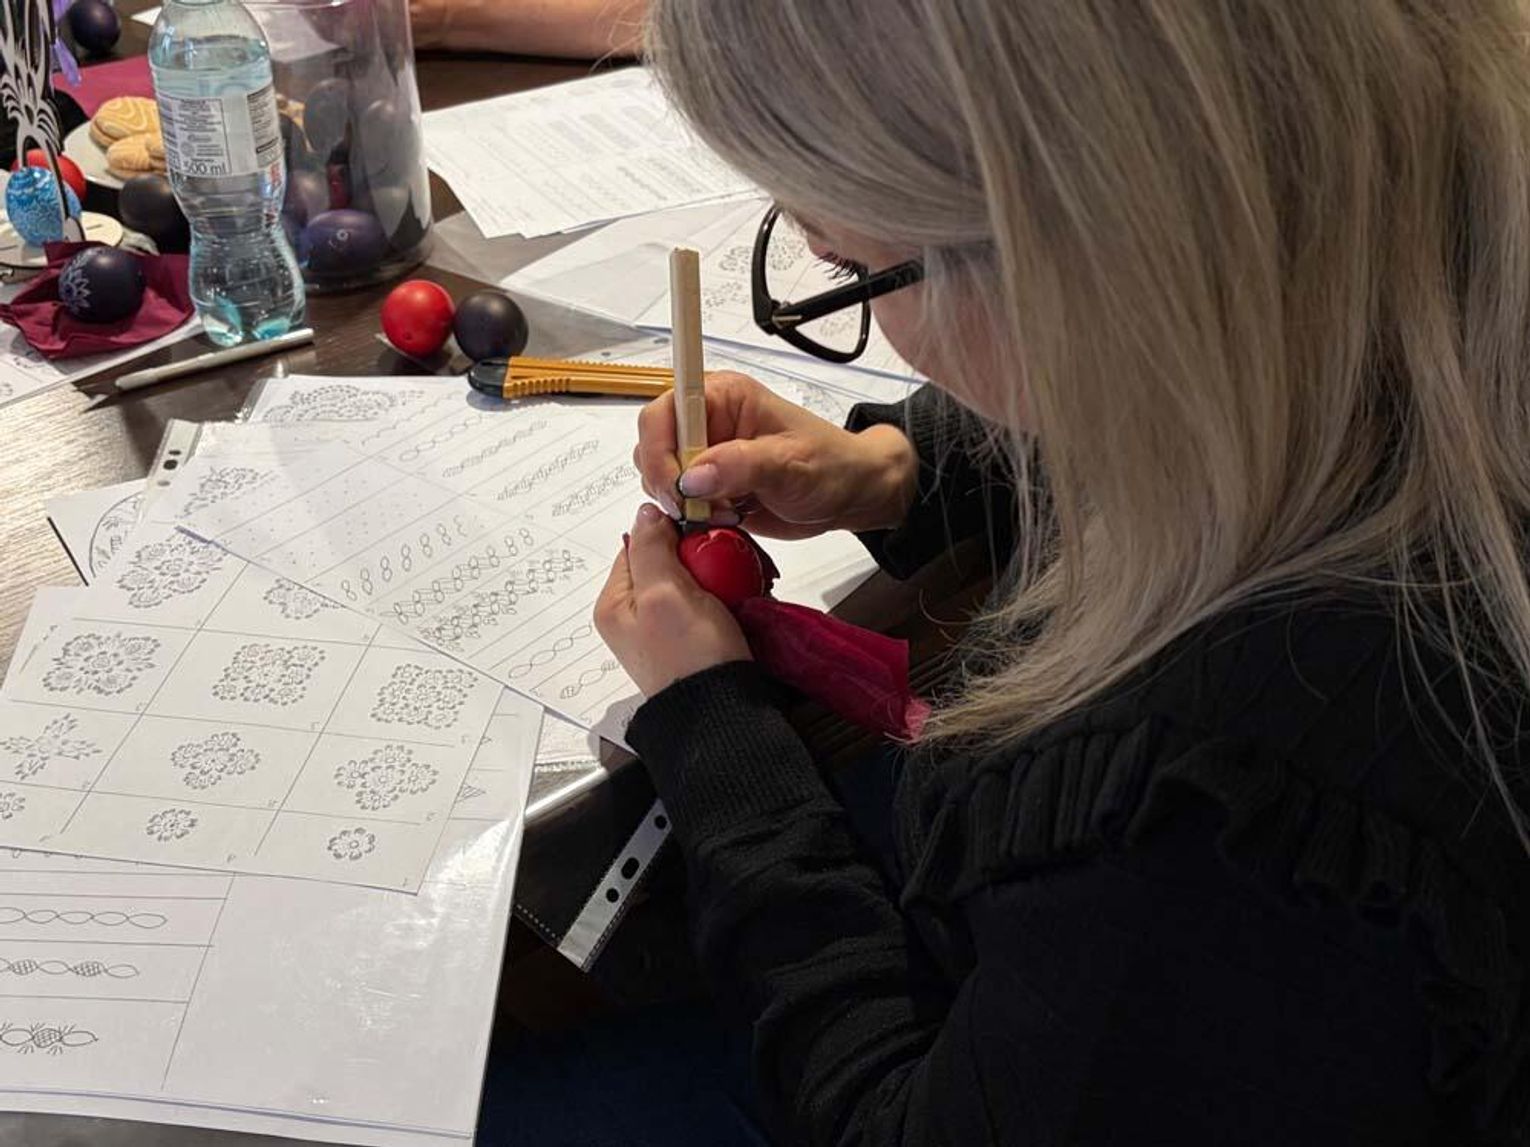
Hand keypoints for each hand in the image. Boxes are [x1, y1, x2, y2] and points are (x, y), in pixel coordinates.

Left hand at [595, 503, 751, 695]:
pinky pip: (707, 601)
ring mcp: (664, 628)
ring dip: (716, 573)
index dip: (670, 534)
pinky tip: (739, 599)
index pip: (638, 545)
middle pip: (665, 561)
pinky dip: (724, 594)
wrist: (722, 712)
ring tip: (737, 580)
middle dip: (697, 556)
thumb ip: (651, 548)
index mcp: (615, 604)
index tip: (701, 536)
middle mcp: (634, 616)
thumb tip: (645, 512)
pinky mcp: (692, 638)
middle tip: (725, 561)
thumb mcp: (663, 594)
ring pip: (691, 579)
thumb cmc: (689, 656)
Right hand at [634, 371, 917, 539]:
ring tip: (725, 513)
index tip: (679, 485)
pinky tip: (725, 520)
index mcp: (722, 396)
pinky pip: (676, 502)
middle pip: (651, 447)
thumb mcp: (791, 464)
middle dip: (669, 484)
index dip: (659, 449)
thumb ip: (741, 466)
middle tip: (702, 509)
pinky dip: (691, 518)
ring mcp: (704, 455)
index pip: (663, 412)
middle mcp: (706, 421)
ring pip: (658, 478)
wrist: (849, 493)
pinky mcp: (708, 486)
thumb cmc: (830, 466)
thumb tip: (693, 478)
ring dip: (682, 504)